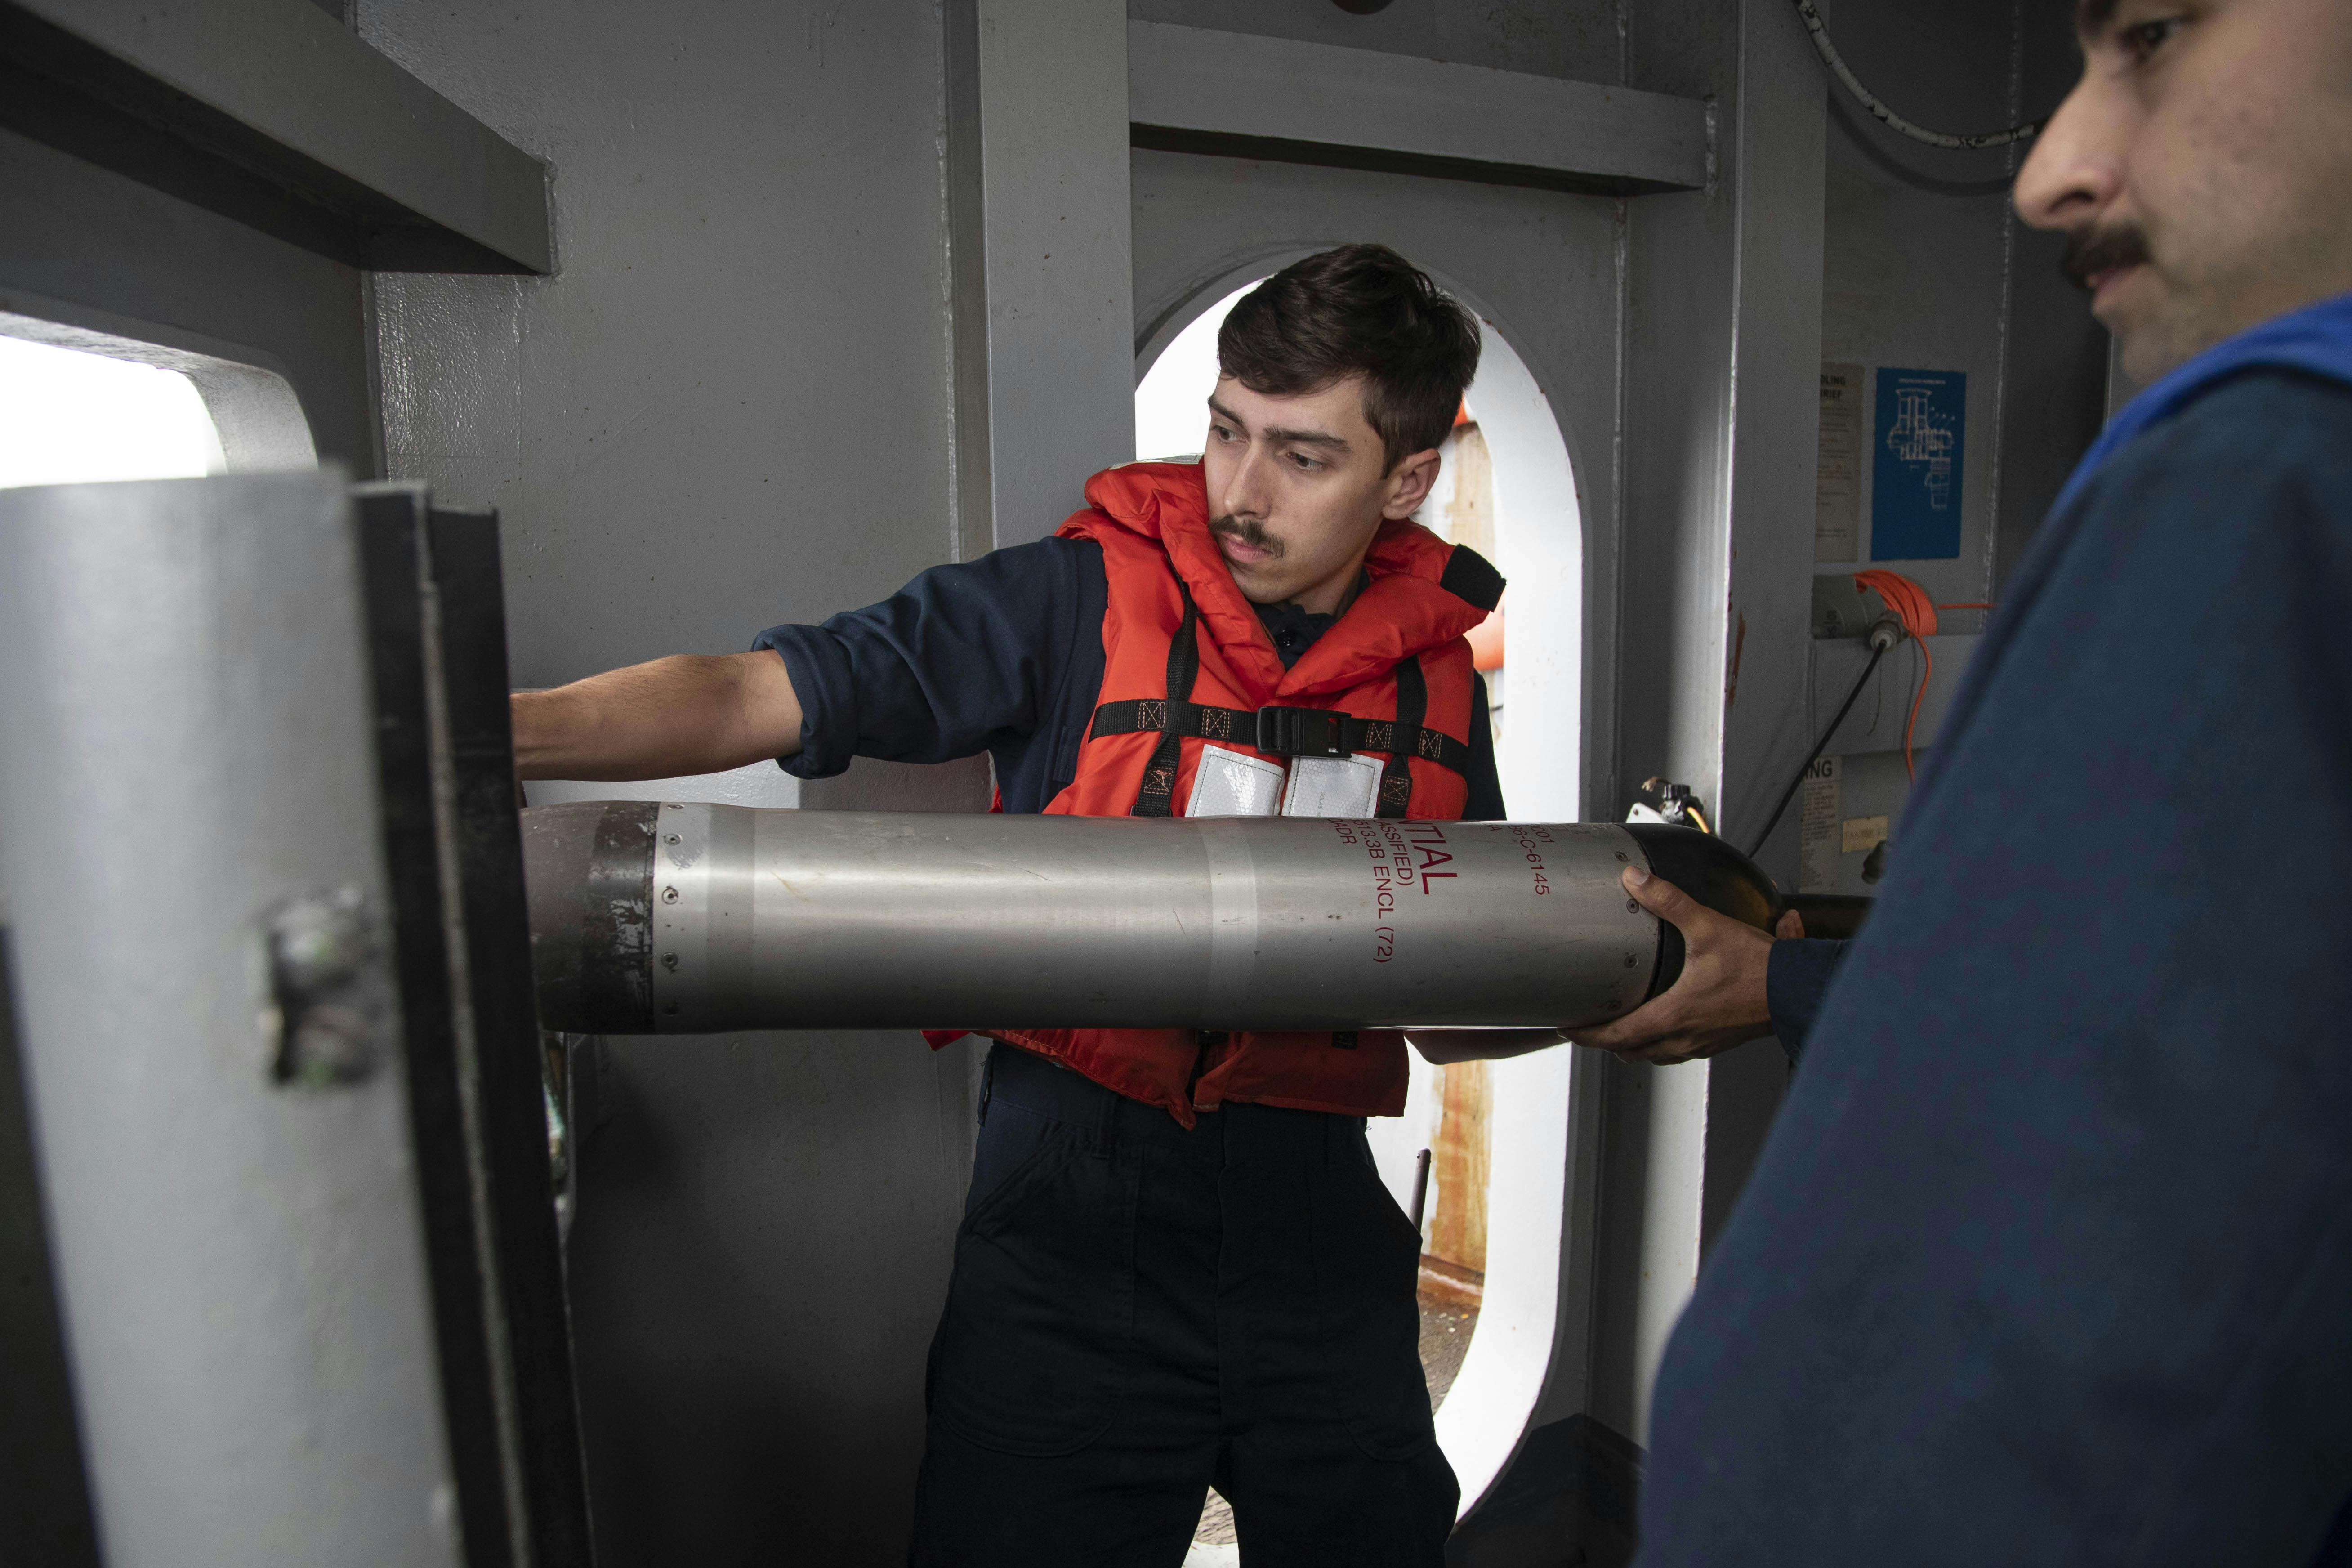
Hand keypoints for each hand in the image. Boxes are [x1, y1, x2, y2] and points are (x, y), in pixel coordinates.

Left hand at [1566, 865, 1800, 1065]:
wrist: (1798, 990)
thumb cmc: (1759, 969)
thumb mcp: (1708, 926)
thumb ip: (1669, 901)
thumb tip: (1637, 880)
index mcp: (1674, 1015)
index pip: (1616, 1035)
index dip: (1587, 1034)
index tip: (1567, 1028)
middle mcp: (1685, 1037)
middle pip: (1630, 1051)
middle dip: (1606, 1041)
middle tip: (1588, 1026)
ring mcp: (1703, 1043)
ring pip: (1655, 1055)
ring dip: (1635, 1044)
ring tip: (1620, 1027)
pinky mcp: (1719, 1041)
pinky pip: (1679, 1051)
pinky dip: (1663, 1043)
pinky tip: (1665, 1024)